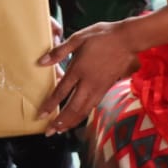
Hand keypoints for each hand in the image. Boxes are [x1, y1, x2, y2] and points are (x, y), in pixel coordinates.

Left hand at [36, 20, 139, 134]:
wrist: (127, 40)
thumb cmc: (102, 36)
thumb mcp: (78, 38)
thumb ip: (59, 51)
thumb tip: (41, 62)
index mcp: (78, 69)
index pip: (61, 92)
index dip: (50, 105)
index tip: (41, 115)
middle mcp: (88, 83)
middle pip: (72, 108)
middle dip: (60, 122)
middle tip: (49, 132)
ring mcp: (99, 87)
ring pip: (84, 110)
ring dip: (71, 122)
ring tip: (61, 129)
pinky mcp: (106, 88)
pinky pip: (92, 106)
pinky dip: (83, 115)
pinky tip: (78, 116)